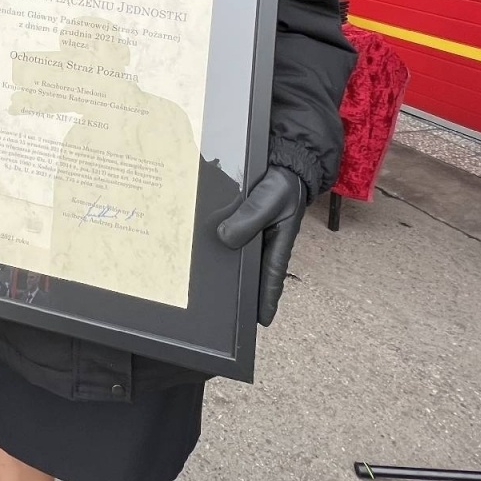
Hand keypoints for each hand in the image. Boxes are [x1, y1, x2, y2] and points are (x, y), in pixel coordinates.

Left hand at [215, 166, 306, 326]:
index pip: (271, 276)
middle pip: (249, 269)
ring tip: (203, 282)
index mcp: (277, 243)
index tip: (262, 321)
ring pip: (234, 251)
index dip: (267, 299)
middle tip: (223, 310)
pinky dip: (214, 238)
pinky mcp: (236, 217)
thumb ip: (250, 218)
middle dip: (239, 288)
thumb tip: (224, 238)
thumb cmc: (283, 183)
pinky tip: (196, 246)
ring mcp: (249, 229)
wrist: (281, 158)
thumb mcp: (270, 199)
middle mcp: (262, 240)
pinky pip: (225, 231)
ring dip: (222, 261)